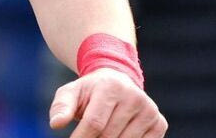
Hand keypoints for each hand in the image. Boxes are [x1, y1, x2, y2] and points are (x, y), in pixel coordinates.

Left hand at [49, 69, 166, 137]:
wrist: (118, 82)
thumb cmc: (90, 91)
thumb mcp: (71, 92)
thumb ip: (61, 106)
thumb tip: (56, 124)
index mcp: (111, 87)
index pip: (95, 123)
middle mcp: (134, 97)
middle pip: (109, 136)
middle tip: (88, 136)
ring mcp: (149, 110)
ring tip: (104, 131)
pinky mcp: (159, 123)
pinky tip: (119, 134)